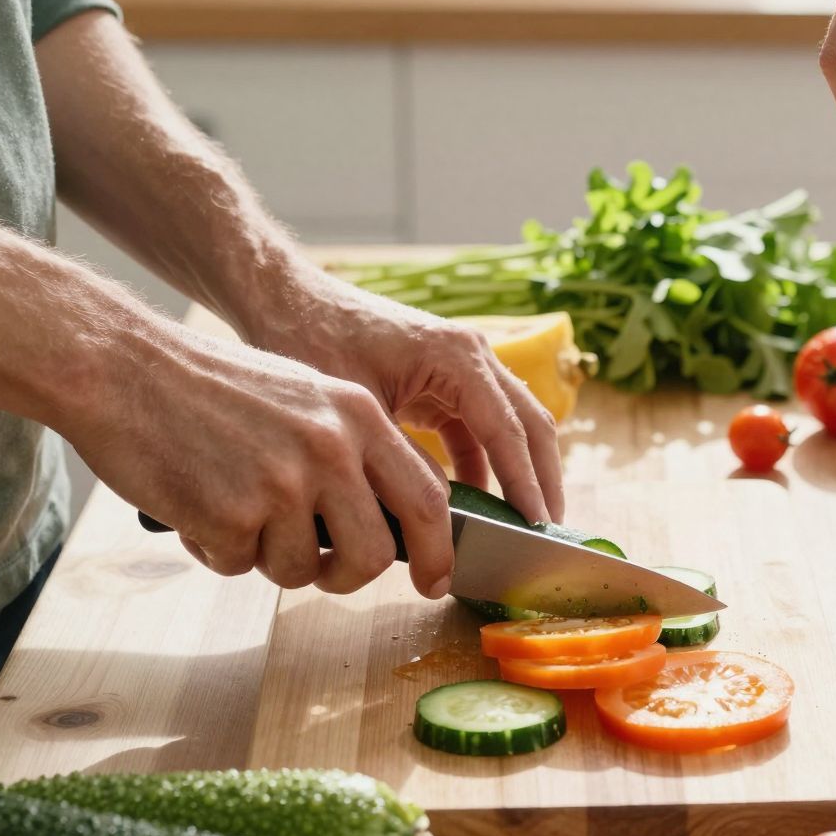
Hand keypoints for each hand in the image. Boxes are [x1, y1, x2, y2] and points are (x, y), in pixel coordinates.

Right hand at [71, 327, 460, 597]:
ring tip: (234, 510)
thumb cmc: (209, 386)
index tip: (434, 579)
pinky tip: (196, 504)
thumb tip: (391, 518)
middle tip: (328, 573)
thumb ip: (352, 450)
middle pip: (378, 553)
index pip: (427, 495)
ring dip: (269, 558)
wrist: (122, 368)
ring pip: (305, 570)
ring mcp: (283, 483)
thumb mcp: (305, 397)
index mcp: (358, 414)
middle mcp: (331, 448)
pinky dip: (216, 550)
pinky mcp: (233, 514)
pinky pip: (241, 566)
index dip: (438, 548)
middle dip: (352, 577)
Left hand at [255, 275, 563, 528]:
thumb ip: (401, 461)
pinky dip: (485, 464)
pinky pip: (479, 427)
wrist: (287, 300)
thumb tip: (431, 523)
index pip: (508, 430)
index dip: (526, 484)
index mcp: (457, 356)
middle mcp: (472, 355)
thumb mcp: (358, 411)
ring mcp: (462, 365)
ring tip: (523, 526)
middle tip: (548, 535)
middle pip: (530, 424)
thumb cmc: (313, 342)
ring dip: (520, 473)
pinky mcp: (444, 379)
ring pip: (512, 425)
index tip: (537, 527)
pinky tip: (477, 503)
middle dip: (542, 481)